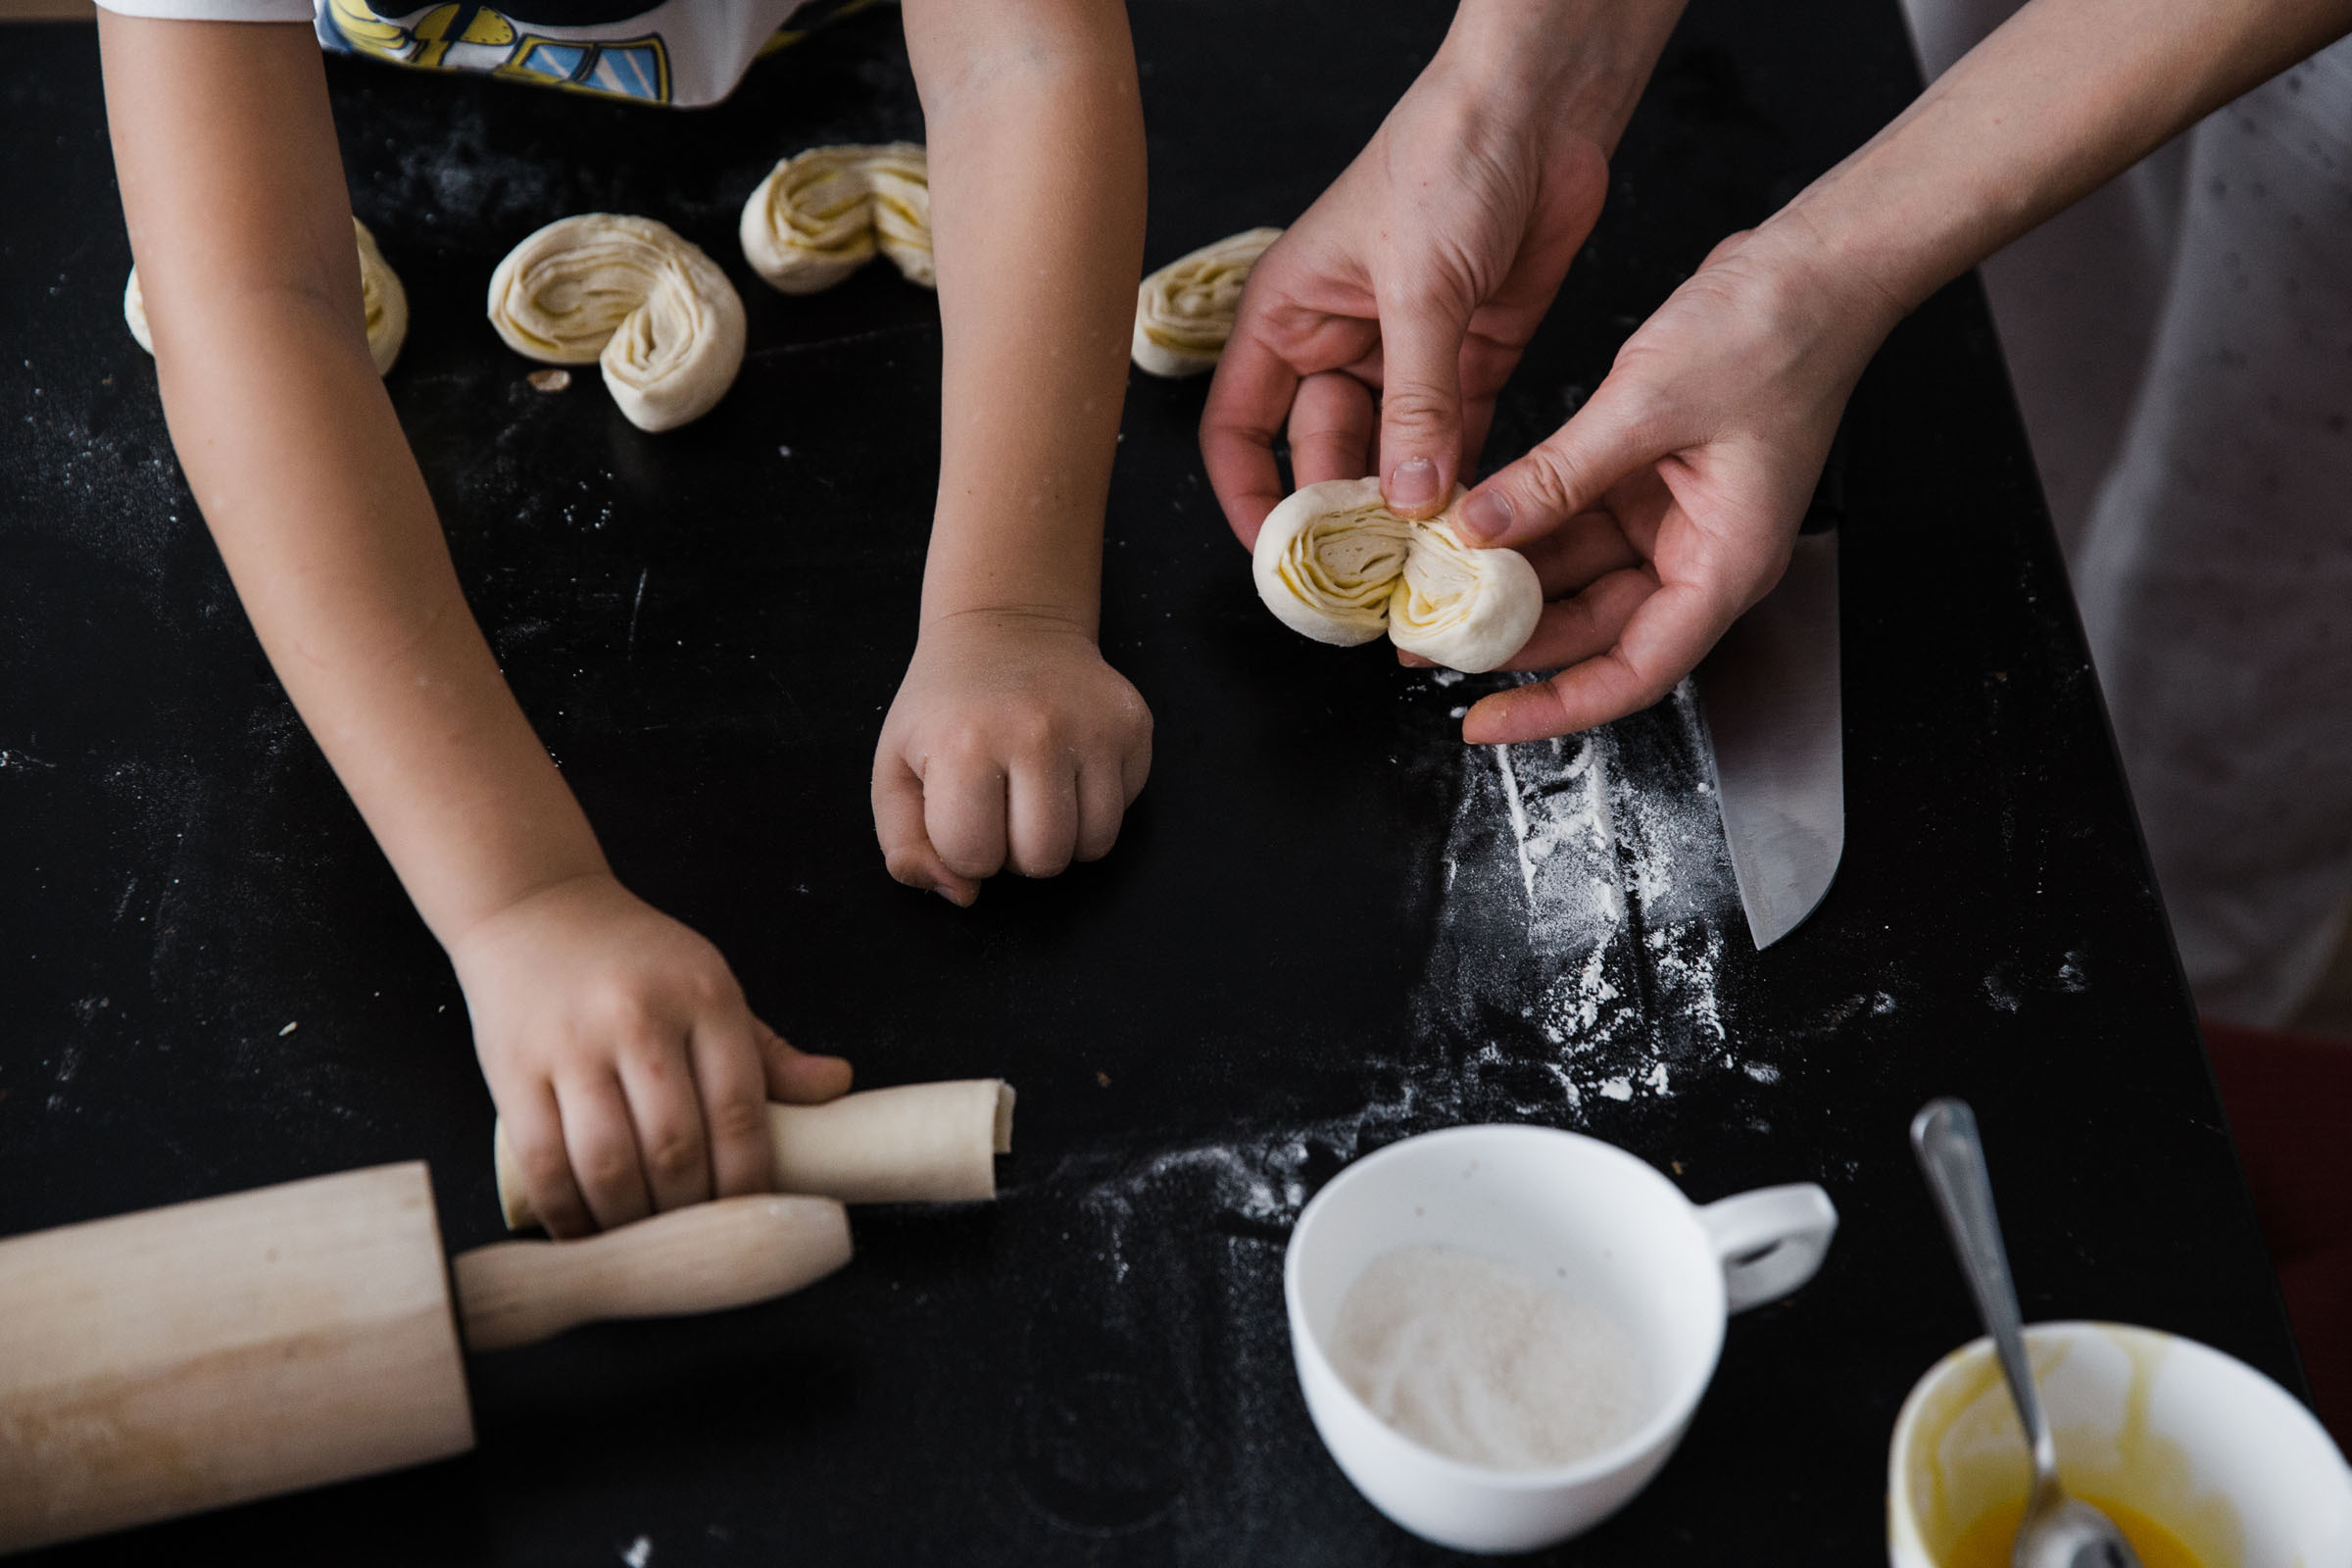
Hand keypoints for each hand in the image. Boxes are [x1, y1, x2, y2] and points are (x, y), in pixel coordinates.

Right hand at [451, 872, 852, 1236]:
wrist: (534, 907)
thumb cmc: (636, 961)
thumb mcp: (711, 986)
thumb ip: (769, 1049)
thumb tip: (838, 1087)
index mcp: (704, 997)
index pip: (739, 1109)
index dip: (748, 1179)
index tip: (751, 1213)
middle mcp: (639, 1019)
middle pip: (675, 1146)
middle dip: (690, 1210)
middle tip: (696, 1237)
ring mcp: (572, 1045)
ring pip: (608, 1163)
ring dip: (630, 1220)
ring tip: (645, 1239)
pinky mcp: (514, 1069)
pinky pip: (543, 1161)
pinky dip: (567, 1212)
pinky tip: (585, 1230)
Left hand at [872, 611, 1151, 903]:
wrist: (1010, 626)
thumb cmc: (945, 708)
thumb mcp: (896, 770)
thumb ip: (907, 846)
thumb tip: (962, 895)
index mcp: (966, 745)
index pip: (974, 858)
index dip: (964, 847)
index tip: (961, 808)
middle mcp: (1038, 733)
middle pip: (1043, 861)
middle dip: (1018, 852)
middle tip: (1003, 807)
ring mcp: (1094, 727)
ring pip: (1094, 846)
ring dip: (1063, 837)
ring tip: (1038, 794)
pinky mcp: (1134, 725)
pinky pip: (1123, 810)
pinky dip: (1097, 806)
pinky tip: (1071, 768)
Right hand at [1202, 51, 1607, 539]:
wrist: (1540, 107)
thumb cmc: (1448, 157)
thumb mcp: (1421, 287)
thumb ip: (1416, 399)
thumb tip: (1406, 495)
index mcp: (1289, 315)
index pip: (1238, 427)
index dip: (1248, 496)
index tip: (1277, 555)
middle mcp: (1338, 342)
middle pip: (1319, 455)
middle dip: (1341, 514)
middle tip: (1369, 579)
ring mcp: (1406, 354)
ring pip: (1390, 456)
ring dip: (1405, 507)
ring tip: (1422, 564)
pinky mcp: (1472, 357)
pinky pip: (1456, 438)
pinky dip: (1461, 480)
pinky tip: (1470, 521)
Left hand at [1438, 224, 1900, 742]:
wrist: (1816, 264)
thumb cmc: (1775, 332)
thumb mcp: (1646, 407)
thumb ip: (1556, 477)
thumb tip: (1479, 528)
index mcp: (1724, 563)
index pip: (1634, 672)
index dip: (1555, 708)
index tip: (1484, 722)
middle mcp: (1700, 554)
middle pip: (1595, 633)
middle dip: (1510, 645)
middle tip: (1426, 646)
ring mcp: (1675, 520)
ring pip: (1578, 580)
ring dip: (1507, 586)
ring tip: (1429, 590)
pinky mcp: (1650, 482)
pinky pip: (1578, 526)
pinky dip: (1524, 530)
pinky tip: (1467, 529)